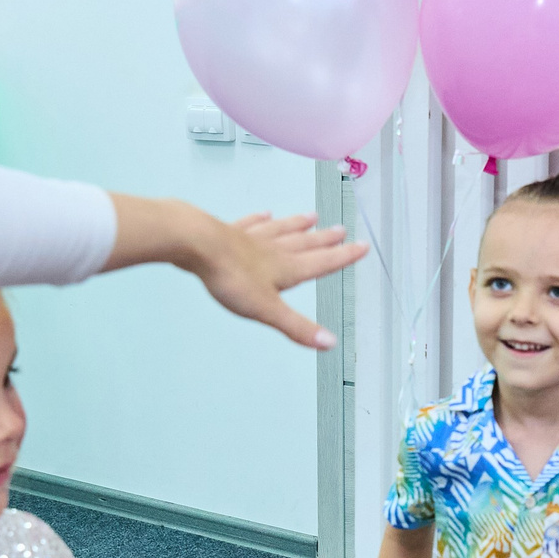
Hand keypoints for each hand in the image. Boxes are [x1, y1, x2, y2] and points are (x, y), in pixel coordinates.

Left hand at [118, 197, 365, 350]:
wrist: (196, 243)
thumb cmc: (231, 277)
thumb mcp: (266, 309)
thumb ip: (297, 327)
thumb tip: (330, 344)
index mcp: (286, 268)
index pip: (322, 262)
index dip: (343, 257)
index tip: (362, 246)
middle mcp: (273, 250)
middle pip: (305, 243)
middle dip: (325, 239)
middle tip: (342, 230)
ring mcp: (251, 238)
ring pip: (281, 230)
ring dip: (298, 225)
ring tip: (312, 216)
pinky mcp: (229, 232)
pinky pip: (250, 224)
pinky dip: (260, 219)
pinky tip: (265, 213)